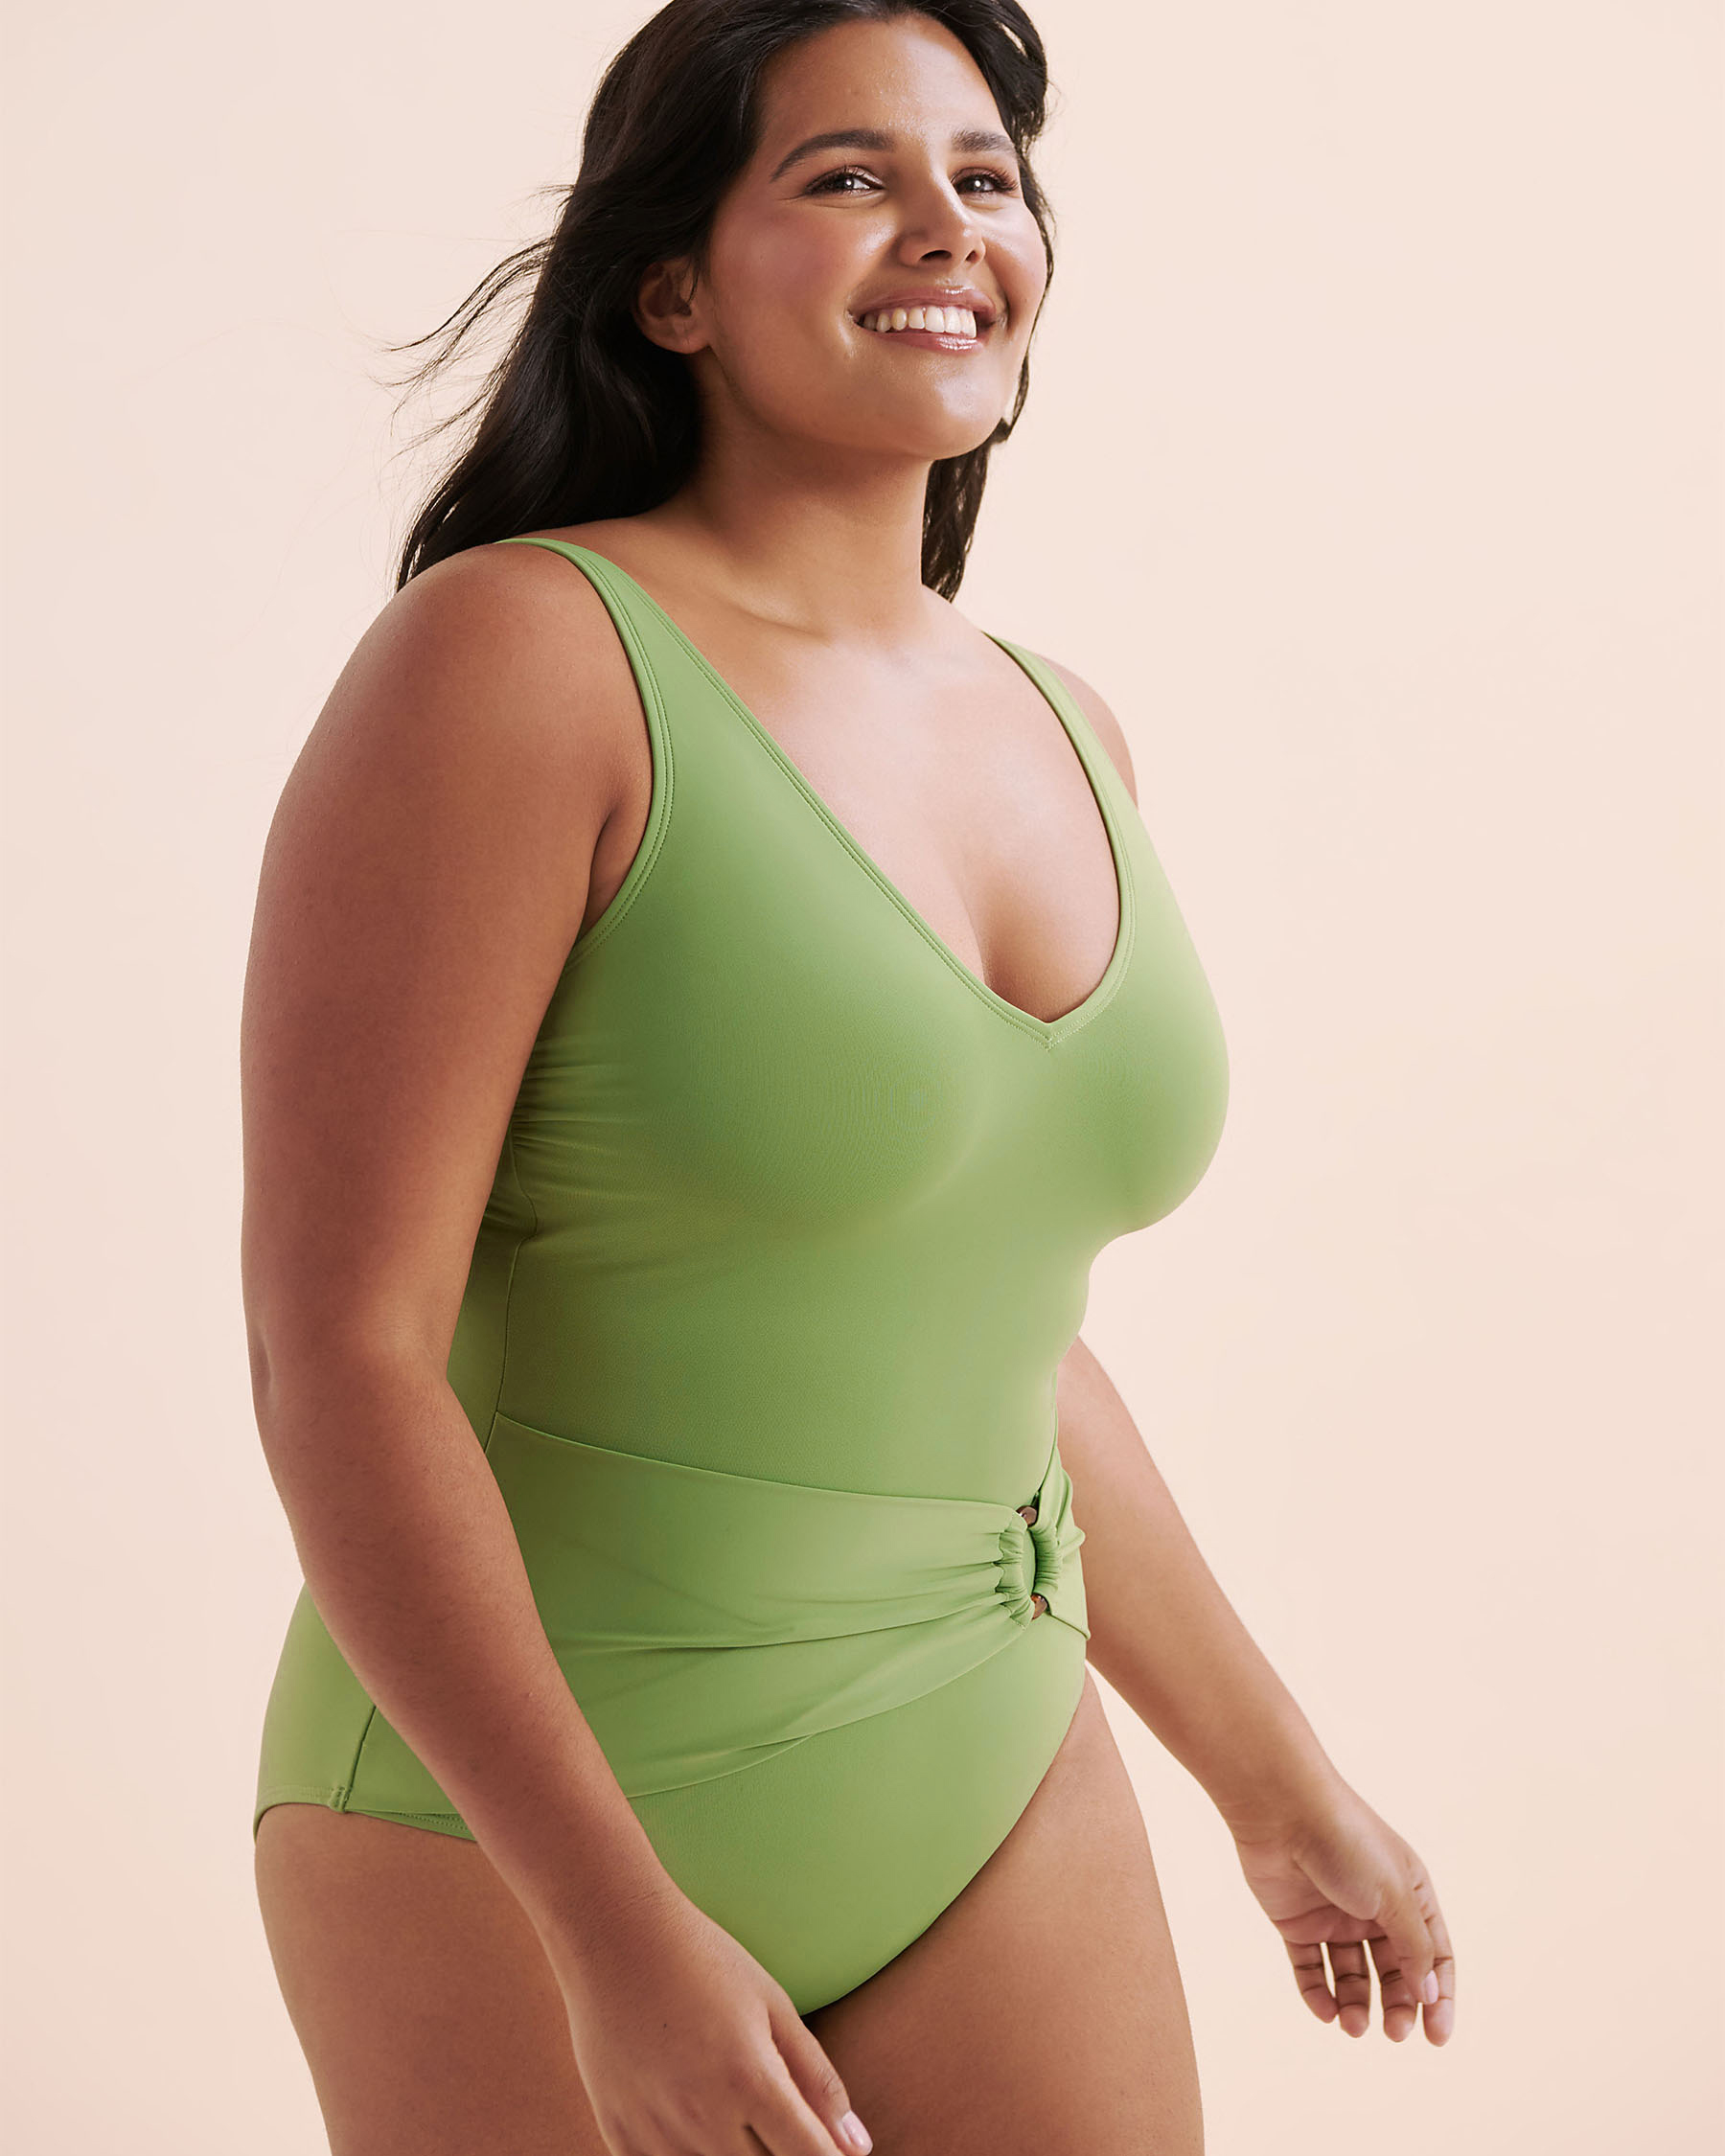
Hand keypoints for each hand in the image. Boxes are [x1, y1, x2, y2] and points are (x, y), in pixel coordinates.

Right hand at [547, 1875, 874, 2155]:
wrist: (615, 1934)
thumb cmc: (704, 1960)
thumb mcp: (772, 2006)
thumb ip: (817, 2079)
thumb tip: (858, 2148)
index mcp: (751, 2080)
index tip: (831, 2154)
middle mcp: (704, 2116)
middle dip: (782, 2155)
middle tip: (776, 2120)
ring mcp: (656, 2132)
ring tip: (734, 2114)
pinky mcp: (619, 2136)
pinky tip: (694, 2123)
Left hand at [1225, 1775, 1454, 2044]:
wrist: (1282, 1809)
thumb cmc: (1348, 1842)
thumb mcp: (1394, 1896)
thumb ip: (1414, 1947)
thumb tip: (1430, 1994)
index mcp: (1409, 1893)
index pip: (1434, 1955)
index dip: (1438, 1996)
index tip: (1436, 2037)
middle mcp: (1374, 1906)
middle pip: (1394, 1970)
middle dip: (1396, 2005)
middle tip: (1393, 2033)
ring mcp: (1334, 1914)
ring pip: (1351, 1975)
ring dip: (1356, 2005)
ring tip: (1353, 2025)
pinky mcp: (1296, 1921)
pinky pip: (1311, 1968)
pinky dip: (1318, 1993)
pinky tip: (1326, 2011)